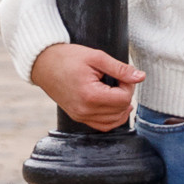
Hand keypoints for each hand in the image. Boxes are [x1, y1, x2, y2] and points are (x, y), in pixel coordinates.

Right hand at [29, 41, 143, 128]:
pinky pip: (101, 126)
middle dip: (126, 95)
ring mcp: (80, 116)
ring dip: (121, 108)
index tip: (124, 74)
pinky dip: (112, 117)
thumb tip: (140, 77)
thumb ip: (120, 68)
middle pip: (120, 111)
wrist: (43, 64)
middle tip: (120, 79)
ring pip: (113, 122)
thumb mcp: (96, 57)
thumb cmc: (67, 58)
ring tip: (117, 90)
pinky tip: (113, 104)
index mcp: (90, 96)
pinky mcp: (78, 117)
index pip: (123, 99)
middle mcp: (85, 111)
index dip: (129, 86)